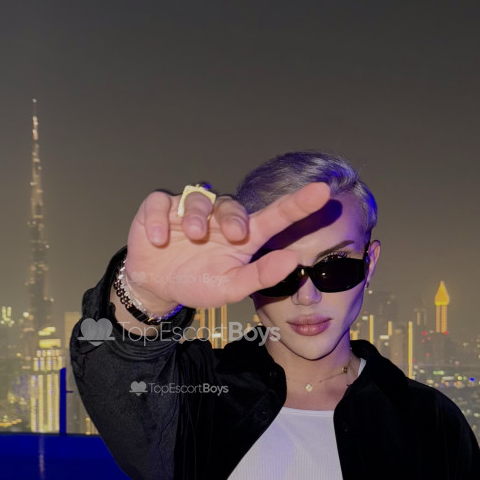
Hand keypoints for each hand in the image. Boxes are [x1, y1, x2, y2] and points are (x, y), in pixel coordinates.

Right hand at [124, 181, 332, 310]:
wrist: (156, 287)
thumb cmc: (198, 283)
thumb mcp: (230, 288)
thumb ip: (261, 276)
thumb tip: (293, 261)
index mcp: (242, 235)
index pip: (275, 215)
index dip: (298, 203)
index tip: (322, 191)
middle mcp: (218, 217)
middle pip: (231, 204)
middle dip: (235, 216)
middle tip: (235, 235)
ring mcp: (188, 210)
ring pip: (198, 197)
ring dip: (198, 215)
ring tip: (194, 237)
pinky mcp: (159, 208)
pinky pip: (161, 202)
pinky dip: (160, 220)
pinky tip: (159, 240)